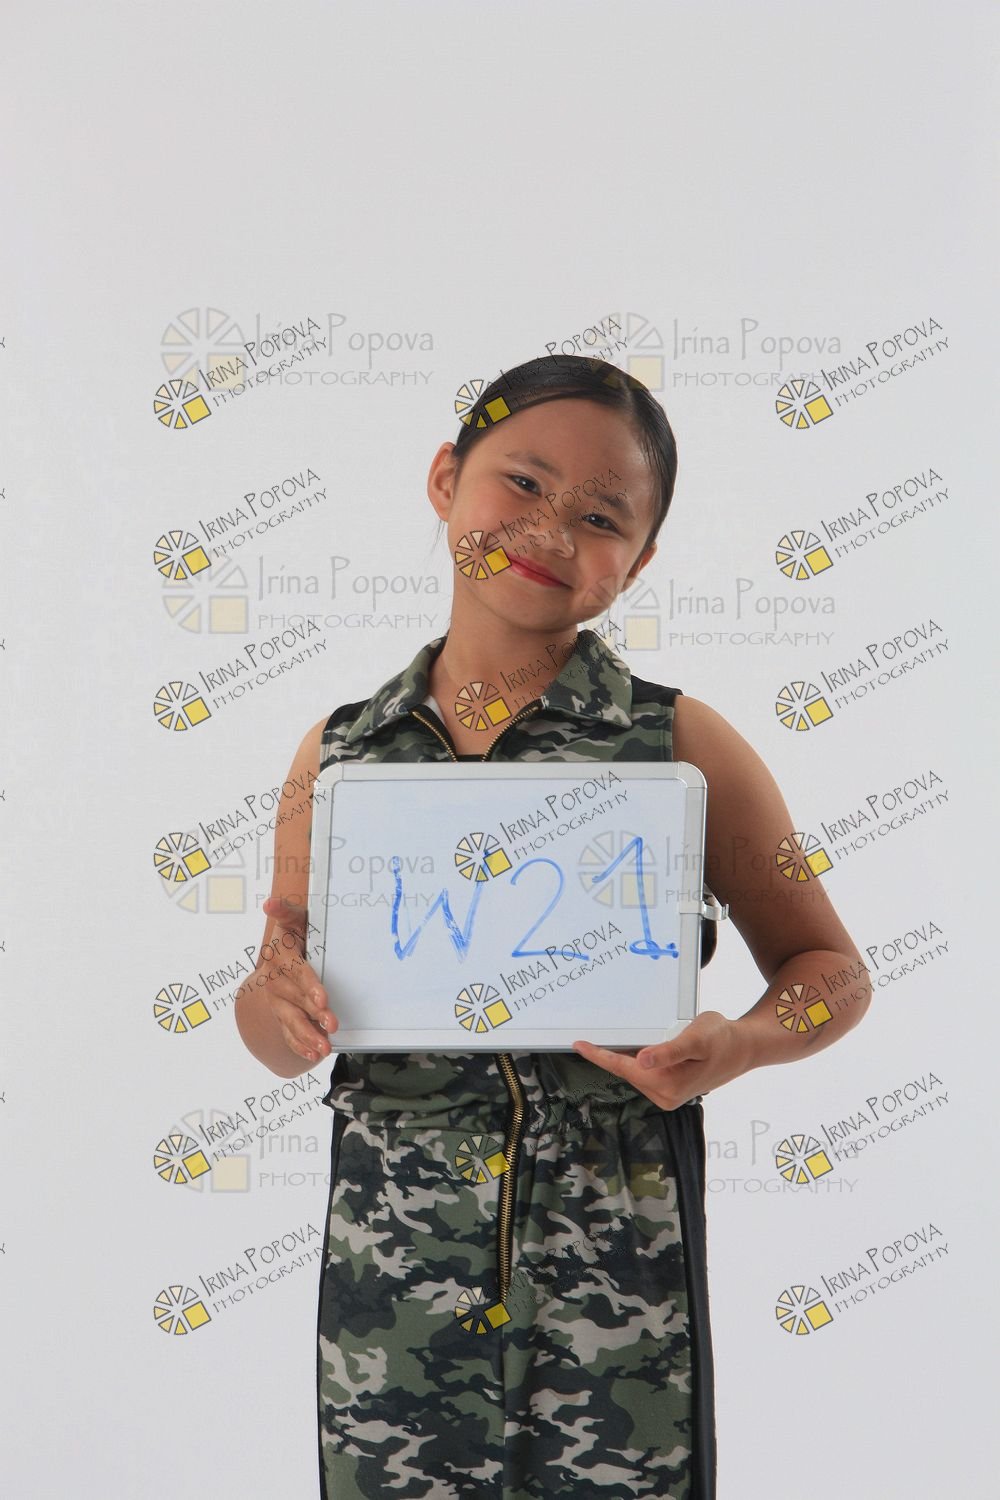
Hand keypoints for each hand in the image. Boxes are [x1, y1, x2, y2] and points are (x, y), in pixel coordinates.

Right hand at [258, 896, 338, 1063]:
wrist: (282, 953)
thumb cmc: (297, 932)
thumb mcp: (294, 918)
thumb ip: (286, 911)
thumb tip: (269, 904)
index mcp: (280, 956)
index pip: (296, 973)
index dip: (309, 986)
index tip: (322, 999)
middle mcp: (275, 981)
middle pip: (297, 1000)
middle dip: (315, 1014)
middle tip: (332, 1024)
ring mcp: (277, 1001)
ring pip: (292, 1021)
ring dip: (307, 1036)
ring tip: (324, 1048)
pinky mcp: (282, 1014)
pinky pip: (289, 1033)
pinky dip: (300, 1045)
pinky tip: (313, 1055)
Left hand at [572, 1011, 753, 1110]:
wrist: (743, 1049)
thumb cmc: (721, 1039)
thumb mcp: (696, 1039)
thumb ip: (668, 1051)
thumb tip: (642, 1060)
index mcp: (667, 1085)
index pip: (623, 1068)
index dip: (599, 1055)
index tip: (578, 1045)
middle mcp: (665, 1096)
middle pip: (626, 1072)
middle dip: (608, 1055)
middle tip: (587, 1038)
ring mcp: (668, 1095)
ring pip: (635, 1074)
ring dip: (622, 1058)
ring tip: (611, 1041)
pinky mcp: (671, 1089)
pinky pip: (644, 1074)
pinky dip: (634, 1062)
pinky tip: (632, 1050)